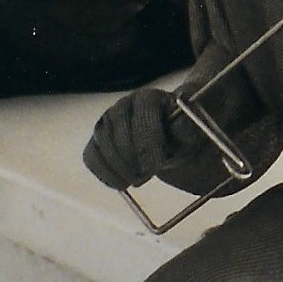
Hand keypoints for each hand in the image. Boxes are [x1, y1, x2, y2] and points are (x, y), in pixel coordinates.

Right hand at [83, 87, 203, 189]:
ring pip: (103, 143)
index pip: (143, 114)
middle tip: (146, 175)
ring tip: (139, 179)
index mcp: (150, 98)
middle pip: (118, 130)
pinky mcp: (98, 140)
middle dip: (132, 157)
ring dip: (119, 167)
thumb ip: (186, 127)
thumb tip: (179, 124)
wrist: (171, 139)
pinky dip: (104, 172)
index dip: (149, 140)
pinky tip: (121, 182)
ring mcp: (107, 121)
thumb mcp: (191, 131)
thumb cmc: (182, 133)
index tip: (158, 165)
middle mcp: (124, 105)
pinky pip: (91, 156)